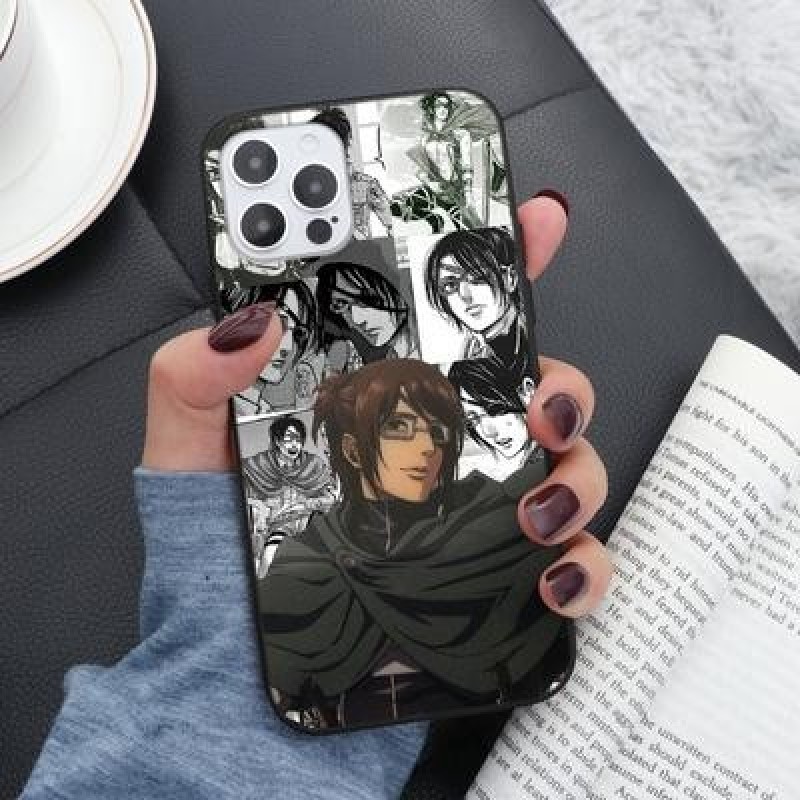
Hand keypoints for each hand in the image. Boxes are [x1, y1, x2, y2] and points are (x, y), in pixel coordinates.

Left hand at [141, 191, 610, 618]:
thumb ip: (197, 375)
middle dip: (561, 383)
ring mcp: (475, 506)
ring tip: (536, 503)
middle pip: (536, 386)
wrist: (237, 651)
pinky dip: (583, 567)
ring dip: (577, 475)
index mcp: (384, 392)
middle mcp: (441, 441)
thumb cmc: (220, 542)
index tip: (536, 220)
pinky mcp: (492, 575)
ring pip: (569, 465)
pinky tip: (551, 576)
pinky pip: (571, 562)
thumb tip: (250, 324)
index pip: (452, 312)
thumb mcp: (190, 443)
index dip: (500, 261)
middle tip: (537, 401)